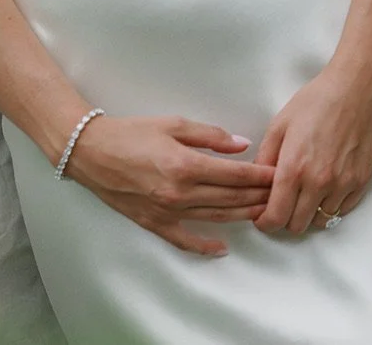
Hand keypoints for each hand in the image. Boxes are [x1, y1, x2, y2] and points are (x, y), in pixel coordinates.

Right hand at [67, 114, 274, 256]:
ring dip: (243, 215)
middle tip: (280, 193)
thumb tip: (241, 145)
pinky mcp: (154, 223)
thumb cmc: (131, 132)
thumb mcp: (172, 123)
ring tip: (263, 212)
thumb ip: (209, 135)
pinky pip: (185, 240)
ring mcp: (168, 212)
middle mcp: (180, 193)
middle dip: (259, 195)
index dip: (261, 176)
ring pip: (216, 218)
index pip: (236, 175)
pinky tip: (222, 248)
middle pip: (231, 198)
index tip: (278, 174)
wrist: (92, 151)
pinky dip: (205, 246)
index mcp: (186, 165)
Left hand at [252, 65, 371, 234]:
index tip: (262, 219)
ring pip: (320, 222)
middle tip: (281, 204)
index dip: (265, 223)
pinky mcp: (360, 183)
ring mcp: (342, 185)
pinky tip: (322, 188)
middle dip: (284, 219)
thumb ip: (265, 157)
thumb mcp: (279, 125)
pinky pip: (341, 211)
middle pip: (297, 225)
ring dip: (308, 214)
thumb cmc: (315, 103)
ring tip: (302, 194)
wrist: (353, 92)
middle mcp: (319, 182)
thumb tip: (256, 180)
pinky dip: (329, 206)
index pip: (276, 216)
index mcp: (294, 168)